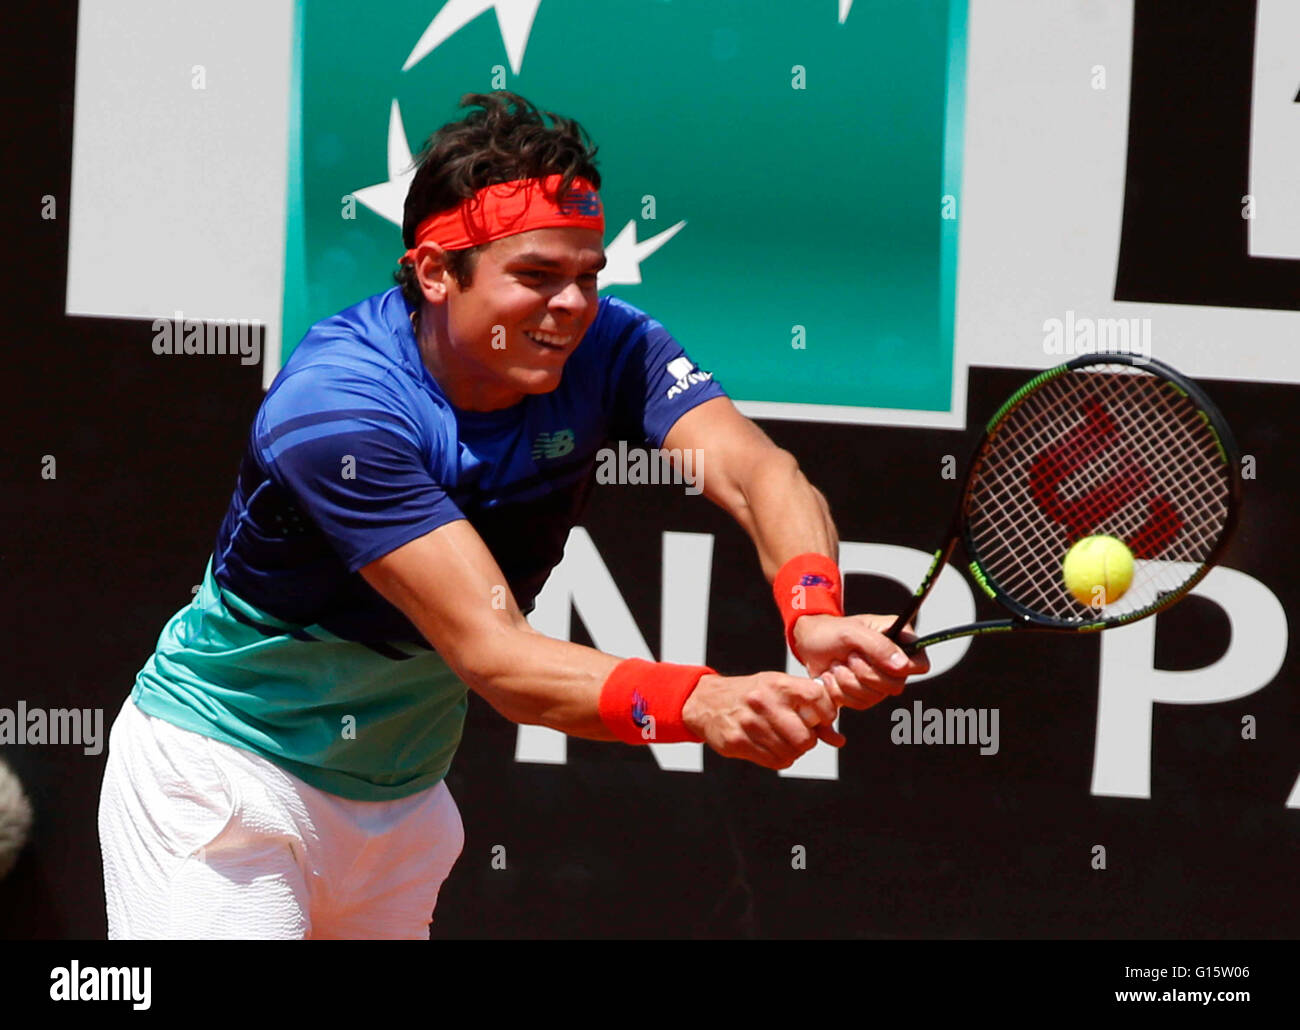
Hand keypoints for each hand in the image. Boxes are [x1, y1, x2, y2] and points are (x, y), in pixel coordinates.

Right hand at [682, 671, 846, 769]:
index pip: (817, 698)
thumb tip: (837, 740)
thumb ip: (810, 709)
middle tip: (800, 736)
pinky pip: (773, 762)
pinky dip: (779, 759)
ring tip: (784, 741)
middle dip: (807, 741)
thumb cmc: (753, 695)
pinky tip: (772, 748)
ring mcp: (748, 723)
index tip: (821, 719)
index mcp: (777, 683)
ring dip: (793, 752)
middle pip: (804, 738)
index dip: (827, 713)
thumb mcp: (780, 691)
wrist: (708, 701)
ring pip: (790, 754)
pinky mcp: (737, 742)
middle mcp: (763, 701)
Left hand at [791, 613, 930, 709]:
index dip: (903, 668)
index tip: (879, 660)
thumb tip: (903, 666)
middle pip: (896, 685)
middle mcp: (893, 663)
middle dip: (866, 674)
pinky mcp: (862, 695)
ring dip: (849, 682)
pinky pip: (860, 704)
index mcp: (898, 640)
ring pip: (876, 697)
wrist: (809, 643)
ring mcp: (878, 681)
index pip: (920, 664)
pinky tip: (831, 676)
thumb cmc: (831, 631)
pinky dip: (841, 692)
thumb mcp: (852, 632)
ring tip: (836, 665)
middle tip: (850, 657)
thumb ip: (879, 646)